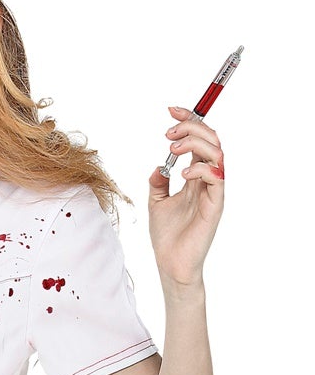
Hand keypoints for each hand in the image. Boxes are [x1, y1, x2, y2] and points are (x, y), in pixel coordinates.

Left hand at [148, 105, 224, 287]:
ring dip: (196, 144)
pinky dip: (201, 168)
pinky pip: (217, 177)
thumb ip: (159, 182)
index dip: (188, 122)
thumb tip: (159, 165)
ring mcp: (213, 190)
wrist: (171, 263)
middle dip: (192, 129)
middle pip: (211, 141)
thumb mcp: (156, 202)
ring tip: (174, 149)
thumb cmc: (167, 236)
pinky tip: (184, 173)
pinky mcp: (215, 204)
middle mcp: (207, 179)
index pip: (198, 141)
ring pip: (218, 153)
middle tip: (169, 134)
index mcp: (195, 176)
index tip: (171, 111)